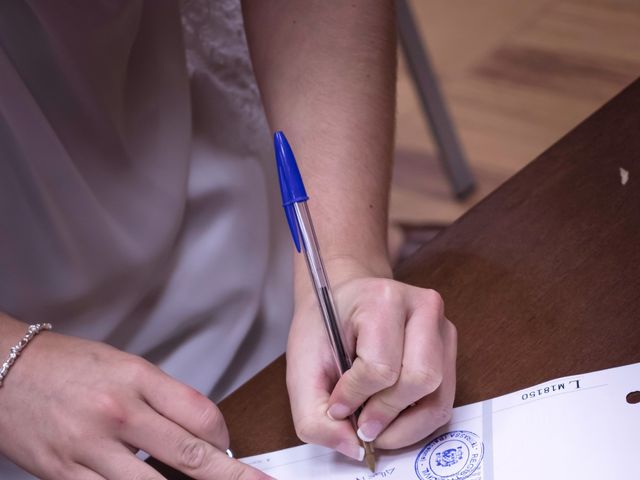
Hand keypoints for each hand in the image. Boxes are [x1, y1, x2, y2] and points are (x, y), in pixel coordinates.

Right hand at [0, 315, 271, 479]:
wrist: (3, 370)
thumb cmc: (66, 365)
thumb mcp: (123, 365)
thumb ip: (162, 396)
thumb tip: (198, 430)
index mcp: (137, 379)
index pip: (201, 413)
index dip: (225, 435)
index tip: (230, 446)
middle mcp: (118, 413)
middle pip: (188, 454)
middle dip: (230, 477)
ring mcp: (90, 448)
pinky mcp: (65, 475)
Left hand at [286, 262, 456, 458]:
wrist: (343, 297)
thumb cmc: (324, 325)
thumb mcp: (302, 366)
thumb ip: (314, 415)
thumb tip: (354, 450)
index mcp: (381, 299)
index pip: (380, 366)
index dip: (355, 397)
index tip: (337, 406)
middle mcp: (422, 307)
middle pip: (420, 379)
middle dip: (387, 414)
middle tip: (362, 426)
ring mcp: (441, 327)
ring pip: (438, 395)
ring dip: (406, 423)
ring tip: (376, 424)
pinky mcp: (449, 347)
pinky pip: (444, 399)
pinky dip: (418, 419)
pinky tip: (392, 416)